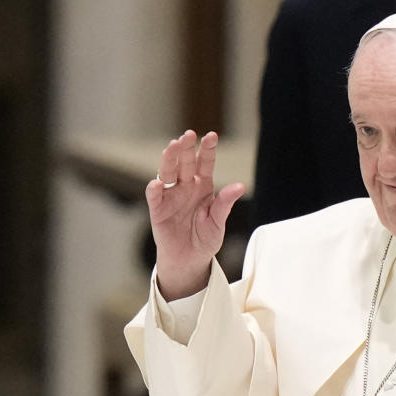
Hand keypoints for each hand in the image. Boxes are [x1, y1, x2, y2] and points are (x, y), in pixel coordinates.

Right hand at [146, 130, 244, 299]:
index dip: (207, 150)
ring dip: (169, 159)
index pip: (205, 163)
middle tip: (188, 135)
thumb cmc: (205, 238)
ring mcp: (171, 196)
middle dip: (186, 148)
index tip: (211, 136)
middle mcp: (186, 187)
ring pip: (168, 173)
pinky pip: (155, 197)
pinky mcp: (158, 210)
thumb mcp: (218, 221)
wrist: (190, 260)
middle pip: (185, 163)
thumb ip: (225, 204)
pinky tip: (158, 183)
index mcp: (203, 186)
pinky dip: (155, 189)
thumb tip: (240, 186)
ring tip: (172, 146)